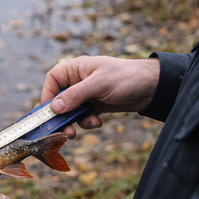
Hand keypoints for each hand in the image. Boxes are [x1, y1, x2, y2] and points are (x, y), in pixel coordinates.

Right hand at [40, 55, 160, 137]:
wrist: (151, 87)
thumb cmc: (126, 77)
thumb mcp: (99, 84)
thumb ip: (76, 95)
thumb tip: (55, 107)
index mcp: (76, 69)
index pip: (53, 80)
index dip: (47, 95)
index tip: (47, 111)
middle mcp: (79, 81)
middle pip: (60, 99)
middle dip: (62, 115)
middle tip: (63, 129)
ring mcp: (87, 94)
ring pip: (71, 111)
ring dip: (77, 121)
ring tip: (89, 124)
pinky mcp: (96, 106)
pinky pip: (84, 117)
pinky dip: (88, 122)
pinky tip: (98, 122)